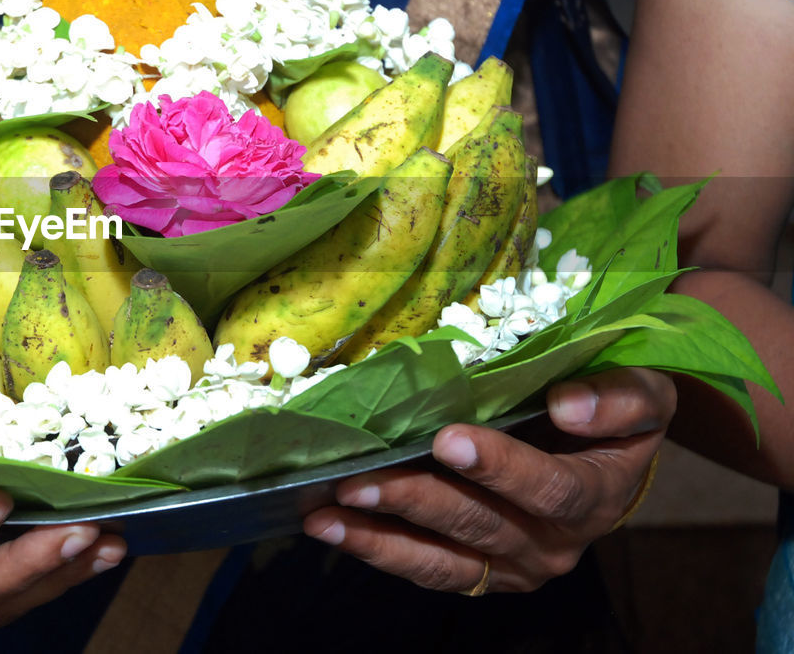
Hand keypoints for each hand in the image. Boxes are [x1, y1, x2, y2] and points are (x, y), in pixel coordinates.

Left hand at [303, 367, 673, 592]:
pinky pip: (427, 569)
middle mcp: (551, 545)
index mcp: (594, 497)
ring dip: (379, 540)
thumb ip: (619, 398)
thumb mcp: (644, 395)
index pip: (548, 489)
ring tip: (325, 518)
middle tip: (358, 480)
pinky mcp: (478, 573)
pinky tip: (333, 527)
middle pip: (479, 527)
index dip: (500, 466)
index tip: (448, 438)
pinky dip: (378, 550)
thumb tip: (567, 404)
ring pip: (442, 561)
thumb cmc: (616, 415)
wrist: (610, 458)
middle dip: (415, 502)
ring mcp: (510, 565)